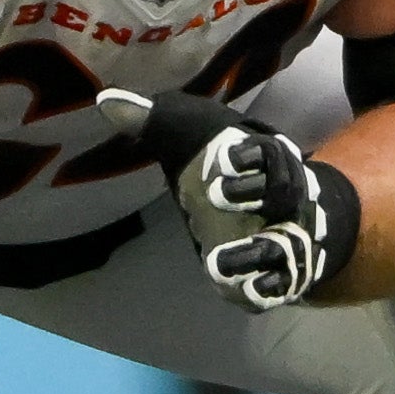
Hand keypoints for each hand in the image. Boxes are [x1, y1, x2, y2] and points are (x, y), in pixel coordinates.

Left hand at [91, 86, 343, 310]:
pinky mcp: (284, 268)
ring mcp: (288, 232)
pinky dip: (271, 287)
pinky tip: (250, 292)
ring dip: (257, 252)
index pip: (266, 151)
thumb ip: (149, 121)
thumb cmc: (216, 164)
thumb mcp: (183, 137)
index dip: (248, 155)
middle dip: (254, 195)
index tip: (223, 157)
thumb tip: (106, 101)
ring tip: (220, 261)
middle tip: (216, 195)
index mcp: (262, 158)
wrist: (264, 200)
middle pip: (282, 194)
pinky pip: (286, 281)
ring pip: (288, 242)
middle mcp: (282, 195)